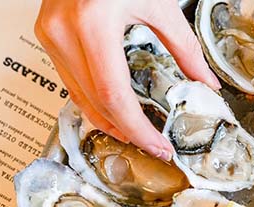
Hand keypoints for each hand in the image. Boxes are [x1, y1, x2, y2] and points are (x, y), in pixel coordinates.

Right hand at [35, 0, 220, 159]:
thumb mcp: (159, 5)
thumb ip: (185, 48)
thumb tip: (206, 83)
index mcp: (92, 23)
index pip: (113, 95)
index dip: (136, 128)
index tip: (158, 146)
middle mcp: (63, 32)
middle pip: (94, 102)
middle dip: (126, 131)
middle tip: (154, 146)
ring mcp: (49, 34)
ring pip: (77, 96)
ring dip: (108, 120)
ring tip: (138, 134)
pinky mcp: (47, 34)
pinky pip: (69, 80)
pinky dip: (93, 99)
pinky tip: (115, 111)